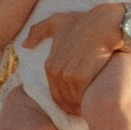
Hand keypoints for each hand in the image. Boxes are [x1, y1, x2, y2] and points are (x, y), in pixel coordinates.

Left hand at [31, 0, 130, 116]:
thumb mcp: (58, 21)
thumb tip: (24, 45)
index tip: (79, 101)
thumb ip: (38, 31)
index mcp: (50, 65)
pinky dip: (88, 103)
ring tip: (92, 105)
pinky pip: (82, 98)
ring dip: (81, 107)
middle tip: (86, 108)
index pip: (56, 94)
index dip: (67, 101)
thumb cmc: (85, 21)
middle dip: (74, 106)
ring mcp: (68, 76)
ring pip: (73, 101)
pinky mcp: (81, 78)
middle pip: (64, 100)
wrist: (106, 24)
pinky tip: (96, 102)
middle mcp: (56, 72)